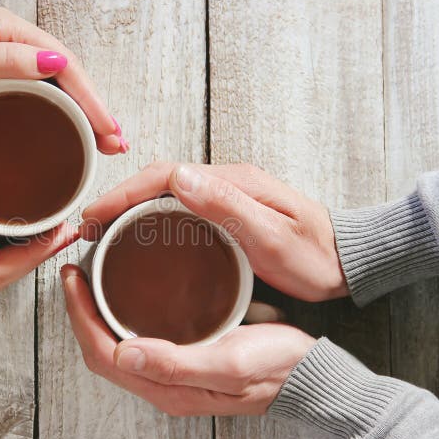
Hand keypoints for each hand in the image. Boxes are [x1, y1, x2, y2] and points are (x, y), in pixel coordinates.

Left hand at [0, 8, 127, 154]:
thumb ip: (4, 60)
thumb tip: (54, 62)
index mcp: (11, 33)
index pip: (66, 66)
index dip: (91, 100)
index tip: (108, 129)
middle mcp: (17, 48)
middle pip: (71, 80)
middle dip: (97, 112)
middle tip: (118, 143)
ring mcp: (12, 68)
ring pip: (62, 93)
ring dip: (87, 119)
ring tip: (108, 144)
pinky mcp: (5, 89)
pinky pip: (45, 102)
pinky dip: (67, 120)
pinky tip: (78, 136)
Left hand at [60, 265, 314, 415]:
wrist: (310, 374)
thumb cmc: (277, 367)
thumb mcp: (230, 362)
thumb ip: (176, 364)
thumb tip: (122, 354)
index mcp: (167, 386)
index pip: (102, 354)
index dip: (79, 317)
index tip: (72, 278)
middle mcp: (162, 384)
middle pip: (102, 350)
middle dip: (80, 312)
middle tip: (75, 273)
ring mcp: (171, 373)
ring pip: (116, 344)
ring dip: (97, 313)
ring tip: (91, 278)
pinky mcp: (183, 359)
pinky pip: (136, 338)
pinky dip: (119, 314)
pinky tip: (125, 291)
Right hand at [81, 162, 348, 301]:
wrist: (350, 261)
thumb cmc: (317, 256)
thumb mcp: (274, 236)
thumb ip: (228, 207)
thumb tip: (178, 178)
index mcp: (233, 183)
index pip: (164, 176)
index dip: (124, 193)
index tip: (95, 214)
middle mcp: (226, 184)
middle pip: (158, 182)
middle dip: (118, 199)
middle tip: (88, 226)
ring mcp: (227, 198)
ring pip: (166, 195)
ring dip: (131, 208)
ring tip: (103, 233)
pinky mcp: (229, 215)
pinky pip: (179, 210)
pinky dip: (151, 219)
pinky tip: (141, 239)